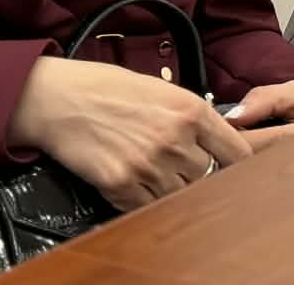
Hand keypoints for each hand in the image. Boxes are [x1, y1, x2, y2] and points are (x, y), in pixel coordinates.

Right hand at [7, 57, 251, 211]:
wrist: (57, 99)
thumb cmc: (107, 87)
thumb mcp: (161, 88)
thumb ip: (192, 115)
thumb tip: (216, 139)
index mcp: (191, 110)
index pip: (236, 151)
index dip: (235, 162)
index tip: (230, 166)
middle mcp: (175, 140)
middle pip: (208, 175)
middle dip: (196, 172)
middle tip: (177, 164)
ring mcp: (149, 166)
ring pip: (180, 194)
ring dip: (171, 187)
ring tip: (150, 170)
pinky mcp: (121, 186)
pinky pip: (148, 206)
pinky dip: (144, 200)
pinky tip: (132, 180)